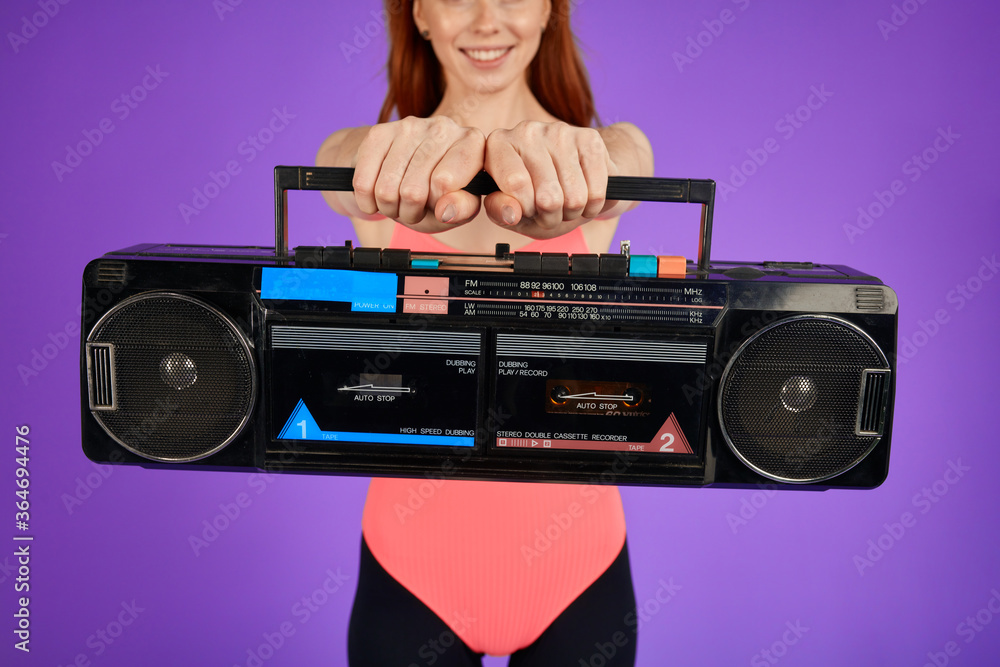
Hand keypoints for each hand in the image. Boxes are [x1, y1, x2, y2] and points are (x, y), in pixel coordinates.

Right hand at [351, 116, 485, 229]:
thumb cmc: (438, 192)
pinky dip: (368, 201)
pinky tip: (378, 195)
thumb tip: (446, 209)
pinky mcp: (378, 132)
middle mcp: (444, 127)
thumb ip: (463, 209)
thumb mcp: (458, 206)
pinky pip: (363, 184)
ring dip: (389, 208)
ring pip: (386, 190)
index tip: (441, 203)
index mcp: (472, 142)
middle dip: (410, 212)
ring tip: (399, 201)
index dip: (438, 205)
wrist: (402, 171)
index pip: (444, 184)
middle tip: (415, 207)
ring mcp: (409, 125)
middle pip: (413, 191)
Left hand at [482, 121, 616, 237]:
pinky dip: (592, 206)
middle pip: (547, 197)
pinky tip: (584, 196)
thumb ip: (501, 212)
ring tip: (565, 204)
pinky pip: (596, 192)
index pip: (515, 184)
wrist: (573, 176)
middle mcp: (526, 131)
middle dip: (551, 216)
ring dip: (572, 212)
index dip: (526, 210)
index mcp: (498, 144)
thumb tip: (511, 213)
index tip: (527, 210)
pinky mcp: (590, 138)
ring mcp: (560, 131)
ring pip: (574, 198)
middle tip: (549, 211)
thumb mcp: (511, 210)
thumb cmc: (535, 196)